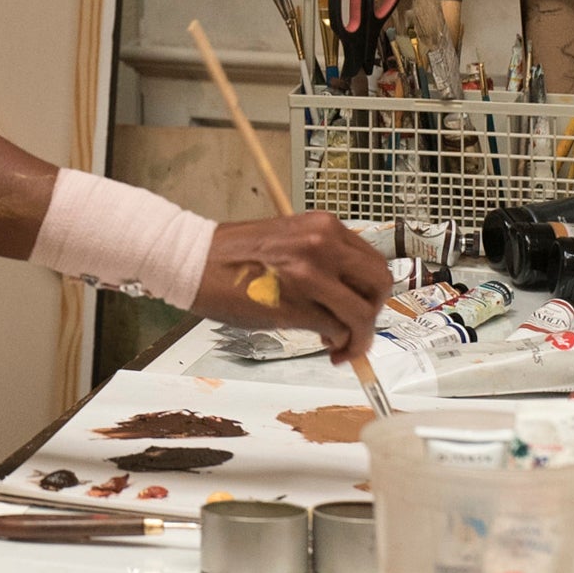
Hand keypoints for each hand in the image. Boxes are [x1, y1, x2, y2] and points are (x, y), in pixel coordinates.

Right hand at [191, 214, 389, 363]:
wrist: (194, 260)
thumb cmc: (233, 255)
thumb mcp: (289, 241)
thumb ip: (323, 259)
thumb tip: (350, 293)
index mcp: (323, 226)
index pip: (374, 261)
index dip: (373, 291)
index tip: (362, 306)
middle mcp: (323, 244)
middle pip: (380, 285)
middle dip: (374, 313)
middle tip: (357, 328)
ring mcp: (311, 275)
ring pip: (363, 314)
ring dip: (359, 338)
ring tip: (340, 346)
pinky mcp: (296, 305)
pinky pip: (337, 330)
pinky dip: (338, 344)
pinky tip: (325, 346)